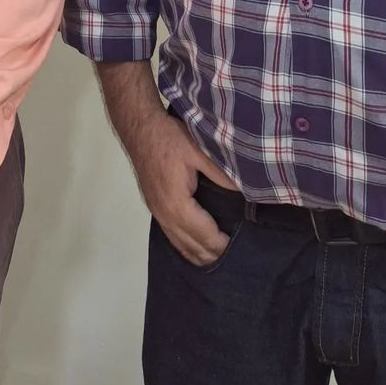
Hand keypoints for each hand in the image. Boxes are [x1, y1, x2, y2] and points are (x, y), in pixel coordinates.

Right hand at [129, 112, 238, 266]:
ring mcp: (157, 213)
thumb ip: (221, 174)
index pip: (205, 236)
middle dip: (213, 255)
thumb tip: (246, 192)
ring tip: (219, 257)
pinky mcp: (154, 207)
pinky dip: (185, 246)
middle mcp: (165, 215)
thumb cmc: (169, 137)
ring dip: (199, 254)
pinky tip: (195, 247)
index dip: (223, 244)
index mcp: (177, 205)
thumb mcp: (199, 151)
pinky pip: (171, 236)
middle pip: (192, 247)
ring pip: (179, 245)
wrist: (139, 127)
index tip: (241, 247)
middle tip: (236, 256)